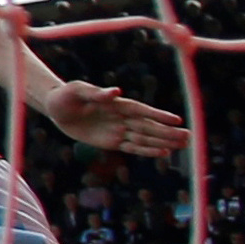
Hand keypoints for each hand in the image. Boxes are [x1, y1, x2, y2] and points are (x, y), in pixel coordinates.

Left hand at [43, 80, 188, 157]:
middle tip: (189, 137)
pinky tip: (163, 152)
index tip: (177, 120)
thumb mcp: (77, 91)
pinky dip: (147, 150)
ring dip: (163, 142)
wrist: (55, 108)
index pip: (141, 111)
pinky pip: (132, 147)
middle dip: (167, 132)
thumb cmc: (67, 95)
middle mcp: (121, 117)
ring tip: (183, 145)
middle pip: (148, 126)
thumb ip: (96, 93)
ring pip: (144, 138)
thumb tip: (115, 92)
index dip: (158, 116)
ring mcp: (118, 130)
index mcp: (117, 104)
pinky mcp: (111, 142)